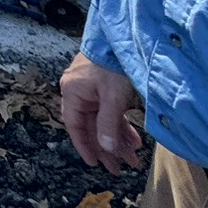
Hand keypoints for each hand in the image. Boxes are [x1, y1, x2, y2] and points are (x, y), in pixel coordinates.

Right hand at [60, 52, 143, 172]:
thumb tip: (107, 150)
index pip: (75, 126)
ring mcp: (91, 89)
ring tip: (134, 157)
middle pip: (91, 126)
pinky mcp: (103, 87)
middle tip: (120, 168)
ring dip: (117, 139)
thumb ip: (108, 125)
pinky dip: (121, 125)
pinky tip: (134, 139)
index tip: (96, 164)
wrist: (121, 39)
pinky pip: (110, 112)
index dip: (85, 146)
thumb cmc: (113, 65)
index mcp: (72, 93)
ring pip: (102, 121)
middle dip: (107, 148)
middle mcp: (78, 92)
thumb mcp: (112, 98)